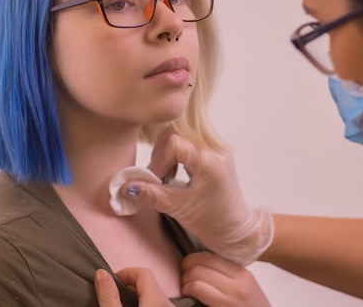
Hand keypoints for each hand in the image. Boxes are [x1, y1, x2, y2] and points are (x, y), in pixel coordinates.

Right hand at [95, 268, 172, 306]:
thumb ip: (109, 297)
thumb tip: (101, 274)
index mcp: (158, 302)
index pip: (144, 272)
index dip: (125, 273)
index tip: (111, 282)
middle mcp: (168, 305)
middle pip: (149, 284)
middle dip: (129, 286)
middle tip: (112, 295)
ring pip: (153, 296)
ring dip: (135, 297)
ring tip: (119, 305)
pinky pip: (157, 305)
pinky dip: (143, 304)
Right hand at [120, 127, 272, 265]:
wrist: (235, 230)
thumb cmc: (213, 222)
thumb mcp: (179, 208)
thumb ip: (152, 194)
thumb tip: (126, 187)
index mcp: (210, 161)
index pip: (174, 143)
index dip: (159, 160)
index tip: (155, 180)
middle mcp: (216, 149)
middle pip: (176, 133)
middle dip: (161, 153)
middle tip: (159, 177)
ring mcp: (217, 149)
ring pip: (182, 134)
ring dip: (167, 152)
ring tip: (167, 176)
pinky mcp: (214, 153)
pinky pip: (190, 142)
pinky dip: (177, 154)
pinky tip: (175, 172)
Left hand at [181, 252, 270, 306]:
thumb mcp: (246, 289)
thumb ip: (229, 276)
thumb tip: (203, 264)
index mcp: (243, 274)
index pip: (210, 255)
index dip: (192, 259)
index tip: (187, 266)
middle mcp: (239, 282)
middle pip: (201, 264)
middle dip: (185, 269)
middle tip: (182, 277)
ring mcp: (231, 296)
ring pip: (197, 275)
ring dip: (185, 281)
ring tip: (185, 288)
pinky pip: (198, 290)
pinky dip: (187, 290)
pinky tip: (188, 296)